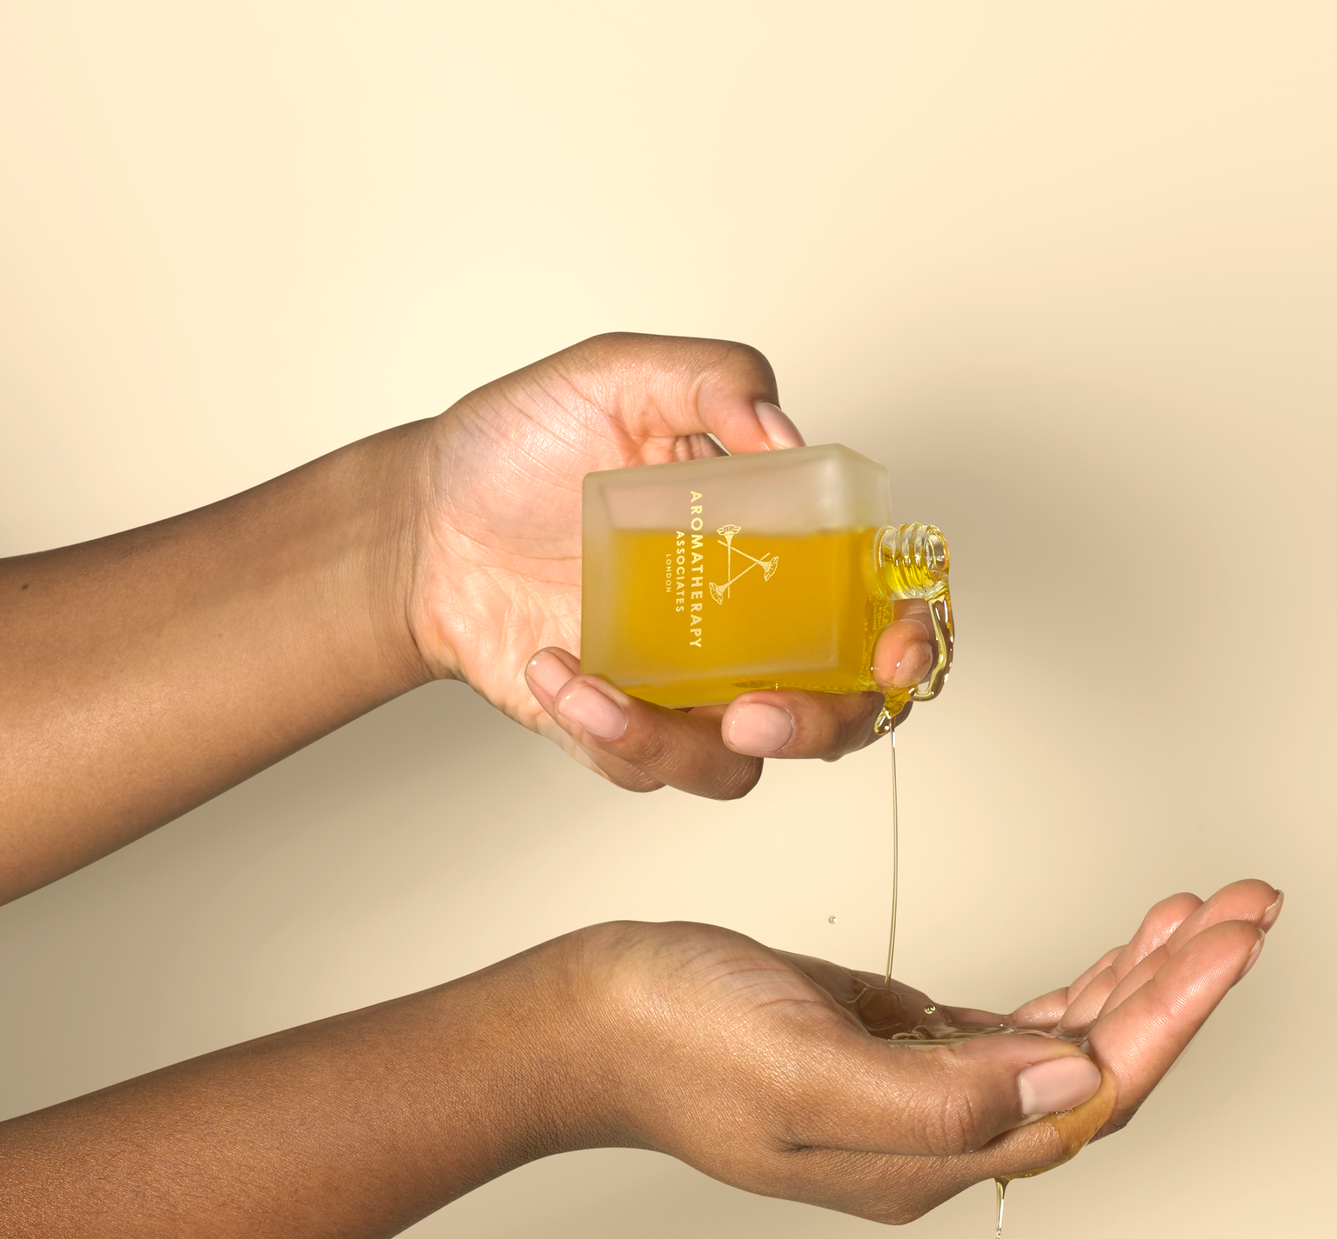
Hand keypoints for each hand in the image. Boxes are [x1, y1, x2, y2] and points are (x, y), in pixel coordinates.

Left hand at [404, 333, 940, 798]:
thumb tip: (785, 436)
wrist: (425, 519)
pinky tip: (552, 664)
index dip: (911, 638)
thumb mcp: (618, 375)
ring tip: (599, 687)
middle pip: (835, 713)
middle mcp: (744, 630)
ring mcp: (684, 689)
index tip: (896, 646)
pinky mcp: (618, 728)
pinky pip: (639, 763)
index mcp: (773, 547)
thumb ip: (714, 378)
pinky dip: (600, 727)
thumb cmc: (522, 447)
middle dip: (816, 727)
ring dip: (680, 747)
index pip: (876, 606)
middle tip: (757, 710)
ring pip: (736, 766)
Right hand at [563, 879, 1280, 1219]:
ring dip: (1137, 979)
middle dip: (1177, 990)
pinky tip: (1113, 951)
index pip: (1086, 1098)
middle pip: (1094, 1073)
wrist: (586, 1016)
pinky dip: (1073, 982)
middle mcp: (932, 1137)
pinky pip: (1012, 1025)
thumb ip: (944, 1097)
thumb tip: (1079, 1081)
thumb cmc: (672, 1037)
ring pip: (1062, 1046)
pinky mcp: (888, 1045)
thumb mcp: (805, 1069)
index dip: (1169, 1022)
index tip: (1231, 944)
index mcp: (921, 1158)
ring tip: (1201, 912)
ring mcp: (912, 1091)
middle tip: (1247, 909)